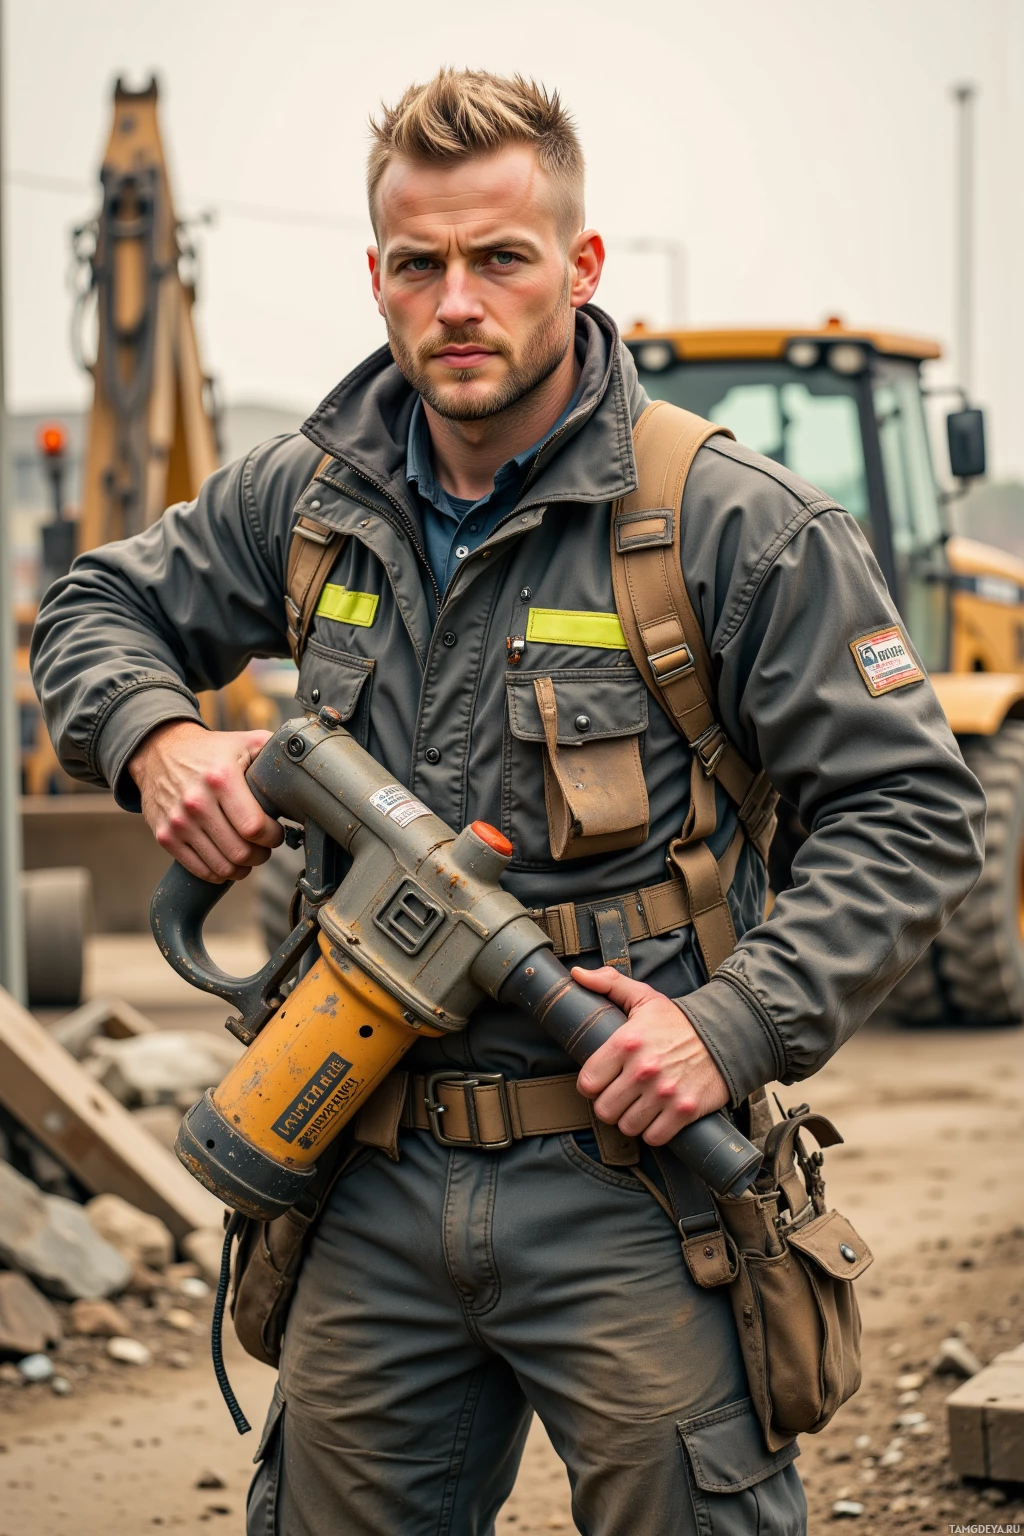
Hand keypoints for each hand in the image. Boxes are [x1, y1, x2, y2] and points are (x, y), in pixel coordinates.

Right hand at [129, 721, 282, 881]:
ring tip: (248, 853)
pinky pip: (200, 870)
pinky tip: (226, 858)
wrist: (160, 751)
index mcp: (221, 778)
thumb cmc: (210, 750)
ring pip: (222, 868)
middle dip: (261, 855)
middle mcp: (196, 802)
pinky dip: (219, 873)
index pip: (255, 828)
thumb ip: (277, 752)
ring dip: (243, 868)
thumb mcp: (246, 742)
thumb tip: (308, 765)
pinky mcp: (165, 836)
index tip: (275, 832)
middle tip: (264, 846)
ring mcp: (178, 822)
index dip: (273, 837)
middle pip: (240, 853)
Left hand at [572, 965, 729, 1144]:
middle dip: (609, 1105)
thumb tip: (576, 974)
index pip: (588, 1082)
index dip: (591, 1085)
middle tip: (619, 1097)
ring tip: (637, 1108)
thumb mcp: (644, 997)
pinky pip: (654, 1137)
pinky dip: (652, 1132)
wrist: (727, 1035)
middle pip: (604, 1110)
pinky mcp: (684, 1111)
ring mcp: (664, 1092)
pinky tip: (655, 1119)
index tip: (601, 1082)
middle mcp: (643, 1069)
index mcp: (627, 1042)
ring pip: (627, 1127)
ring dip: (630, 1120)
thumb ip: (609, 984)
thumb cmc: (679, 1021)